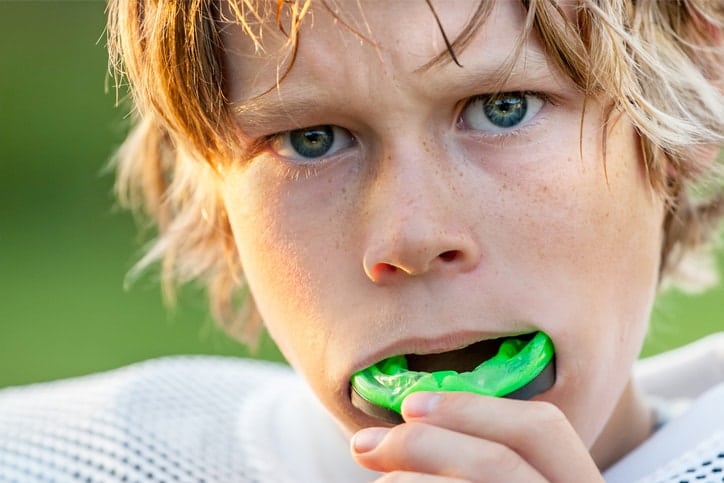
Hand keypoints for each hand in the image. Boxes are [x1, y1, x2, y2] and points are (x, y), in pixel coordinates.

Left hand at [350, 392, 602, 481]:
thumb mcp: (511, 478)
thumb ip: (480, 460)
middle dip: (422, 443)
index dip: (471, 408)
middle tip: (365, 445)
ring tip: (383, 482)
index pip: (542, 428)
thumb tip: (397, 432)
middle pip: (497, 460)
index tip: (410, 405)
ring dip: (407, 481)